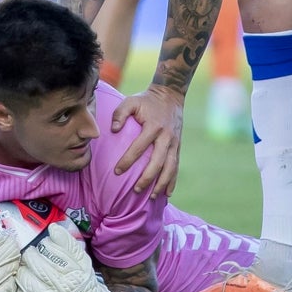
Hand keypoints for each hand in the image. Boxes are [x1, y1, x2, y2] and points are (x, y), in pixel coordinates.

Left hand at [14, 223, 117, 291]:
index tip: (45, 246)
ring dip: (23, 270)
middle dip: (30, 255)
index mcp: (71, 272)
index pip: (49, 250)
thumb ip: (68, 243)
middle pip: (33, 262)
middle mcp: (59, 289)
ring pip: (23, 278)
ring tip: (28, 269)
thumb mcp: (81, 259)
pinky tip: (26, 284)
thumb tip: (53, 228)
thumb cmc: (80, 280)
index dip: (45, 245)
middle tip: (32, 255)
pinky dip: (18, 288)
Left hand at [110, 83, 184, 197]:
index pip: (139, 147)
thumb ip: (120, 113)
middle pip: (158, 162)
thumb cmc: (146, 100)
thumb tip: (113, 130)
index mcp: (153, 126)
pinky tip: (167, 193)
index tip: (117, 172)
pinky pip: (176, 166)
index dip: (128, 160)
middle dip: (147, 178)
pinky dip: (173, 181)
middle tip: (136, 190)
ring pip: (170, 167)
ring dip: (162, 183)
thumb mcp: (131, 101)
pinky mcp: (178, 146)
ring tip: (153, 197)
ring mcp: (174, 142)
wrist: (170, 95)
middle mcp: (166, 136)